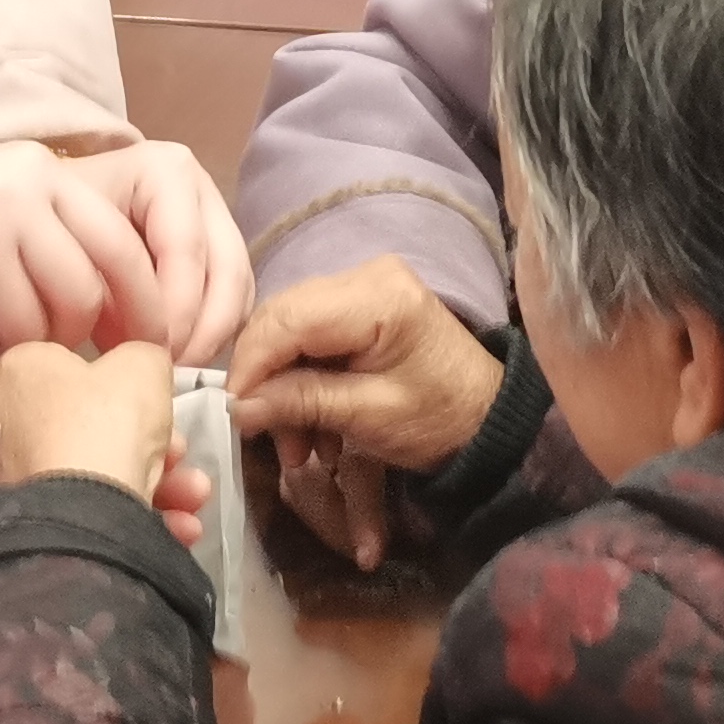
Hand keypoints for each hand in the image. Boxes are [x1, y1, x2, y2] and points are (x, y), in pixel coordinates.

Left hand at [0, 340, 204, 547]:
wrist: (86, 514)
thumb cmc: (107, 423)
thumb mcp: (142, 365)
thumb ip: (144, 356)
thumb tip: (141, 369)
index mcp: (20, 371)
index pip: (74, 366)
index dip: (124, 384)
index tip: (156, 401)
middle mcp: (9, 421)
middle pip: (97, 424)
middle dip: (153, 441)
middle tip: (180, 451)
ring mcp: (21, 474)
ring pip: (101, 469)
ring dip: (160, 481)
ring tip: (193, 494)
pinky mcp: (40, 518)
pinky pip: (94, 508)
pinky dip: (139, 515)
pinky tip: (182, 525)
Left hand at [67, 138, 252, 365]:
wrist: (51, 217)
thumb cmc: (54, 230)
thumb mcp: (72, 254)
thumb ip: (108, 295)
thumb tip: (141, 351)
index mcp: (165, 172)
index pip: (183, 249)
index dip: (173, 310)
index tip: (150, 355)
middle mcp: (201, 189)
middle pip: (226, 269)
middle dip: (201, 330)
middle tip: (169, 370)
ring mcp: (218, 219)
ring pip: (239, 288)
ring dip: (212, 337)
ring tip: (175, 371)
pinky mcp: (224, 252)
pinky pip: (238, 299)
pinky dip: (217, 333)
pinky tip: (185, 359)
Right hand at [226, 264, 506, 570]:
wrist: (489, 420)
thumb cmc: (441, 419)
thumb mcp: (368, 418)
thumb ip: (301, 404)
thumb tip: (237, 408)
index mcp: (378, 296)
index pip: (286, 320)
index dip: (251, 366)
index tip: (234, 413)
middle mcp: (366, 275)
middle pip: (282, 320)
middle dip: (268, 383)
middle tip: (268, 438)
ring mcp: (363, 286)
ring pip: (290, 331)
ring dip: (285, 390)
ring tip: (300, 449)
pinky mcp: (361, 304)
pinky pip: (310, 336)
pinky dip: (304, 381)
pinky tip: (315, 427)